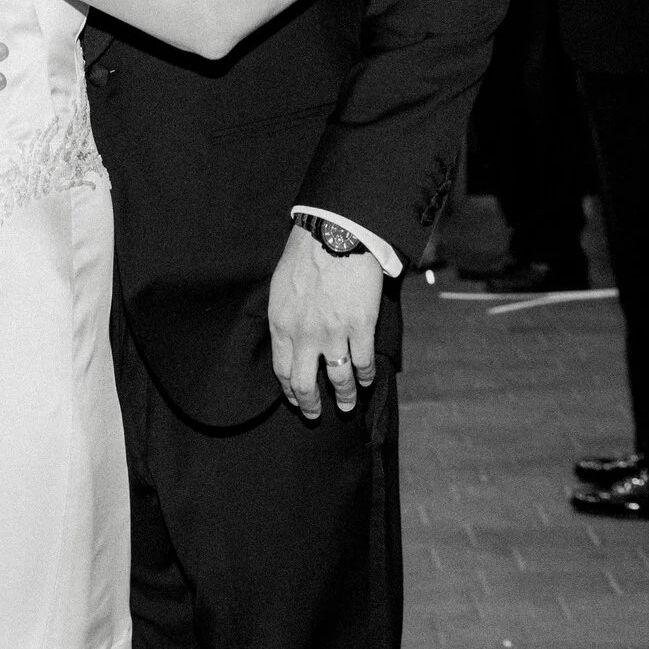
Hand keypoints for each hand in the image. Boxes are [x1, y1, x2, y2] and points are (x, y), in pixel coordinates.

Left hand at [269, 223, 383, 418]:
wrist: (334, 234)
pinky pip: (363, 362)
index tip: (296, 400)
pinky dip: (367, 376)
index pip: (281, 371)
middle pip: (305, 384)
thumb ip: (284, 317)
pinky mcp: (360, 327)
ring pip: (338, 380)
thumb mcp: (280, 288)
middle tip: (317, 415)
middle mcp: (304, 335)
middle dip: (312, 405)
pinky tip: (368, 380)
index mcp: (281, 324)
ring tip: (348, 405)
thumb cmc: (304, 256)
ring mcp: (333, 333)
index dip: (290, 391)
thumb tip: (289, 338)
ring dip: (345, 397)